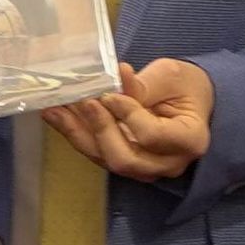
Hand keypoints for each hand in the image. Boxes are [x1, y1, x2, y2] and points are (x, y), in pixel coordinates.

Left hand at [45, 56, 213, 181]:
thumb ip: (144, 84)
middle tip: (81, 101)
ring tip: (55, 107)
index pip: (152, 136)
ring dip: (77, 132)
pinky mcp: (124, 162)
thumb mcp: (171, 76)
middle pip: (125, 159)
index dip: (127, 115)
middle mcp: (167, 163)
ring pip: (105, 159)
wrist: (189, 100)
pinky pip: (97, 153)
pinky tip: (56, 113)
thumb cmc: (186, 86)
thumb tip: (116, 77)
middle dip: (98, 129)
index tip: (109, 94)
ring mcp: (144, 168)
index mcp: (190, 140)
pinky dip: (75, 133)